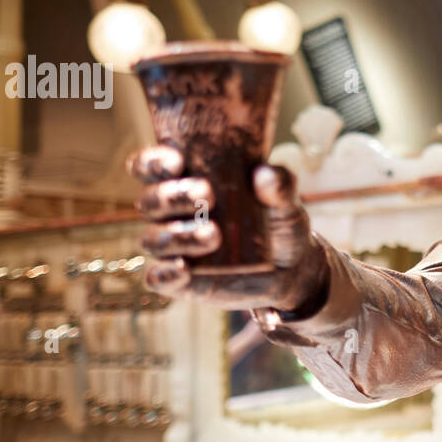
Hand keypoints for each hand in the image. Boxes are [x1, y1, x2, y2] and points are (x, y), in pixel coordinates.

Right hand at [128, 145, 327, 310]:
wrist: (291, 269)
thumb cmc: (278, 223)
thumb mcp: (284, 203)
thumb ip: (279, 186)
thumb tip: (265, 174)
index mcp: (186, 183)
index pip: (151, 167)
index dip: (154, 161)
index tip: (178, 160)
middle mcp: (173, 215)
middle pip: (150, 202)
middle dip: (172, 196)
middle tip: (208, 194)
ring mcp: (176, 249)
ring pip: (153, 240)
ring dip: (178, 236)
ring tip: (214, 234)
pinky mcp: (180, 281)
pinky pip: (157, 279)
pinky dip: (165, 274)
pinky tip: (184, 269)